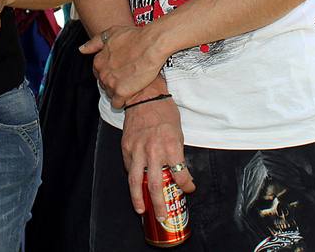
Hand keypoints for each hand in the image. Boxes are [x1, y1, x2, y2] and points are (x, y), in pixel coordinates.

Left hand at [81, 24, 165, 107]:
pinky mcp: (122, 93)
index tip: (119, 70)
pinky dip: (123, 101)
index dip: (110, 72)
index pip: (98, 73)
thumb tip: (82, 49)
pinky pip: (117, 103)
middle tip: (126, 76)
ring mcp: (111, 84)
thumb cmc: (135, 37)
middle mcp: (102, 73)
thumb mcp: (111, 33)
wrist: (152, 44)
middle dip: (113, 82)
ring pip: (110, 94)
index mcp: (98, 61)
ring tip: (130, 84)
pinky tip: (131, 94)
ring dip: (118, 91)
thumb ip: (95, 42)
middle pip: (104, 84)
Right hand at [119, 83, 194, 215]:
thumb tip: (178, 171)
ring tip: (141, 210)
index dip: (186, 184)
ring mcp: (137, 150)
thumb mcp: (178, 132)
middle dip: (160, 204)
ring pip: (135, 181)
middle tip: (163, 216)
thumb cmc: (164, 112)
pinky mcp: (126, 148)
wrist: (144, 96)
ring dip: (138, 199)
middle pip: (155, 185)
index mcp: (170, 146)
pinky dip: (133, 179)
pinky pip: (129, 168)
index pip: (180, 173)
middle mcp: (153, 151)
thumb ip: (176, 153)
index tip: (189, 189)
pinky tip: (136, 187)